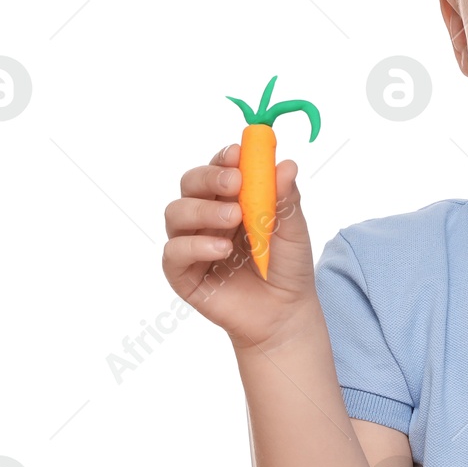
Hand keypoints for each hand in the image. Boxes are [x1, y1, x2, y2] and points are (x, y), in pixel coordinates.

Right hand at [161, 143, 319, 352]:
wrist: (285, 313)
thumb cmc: (287, 267)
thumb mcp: (293, 230)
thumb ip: (286, 199)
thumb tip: (286, 164)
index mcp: (230, 198)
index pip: (218, 169)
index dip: (224, 158)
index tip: (239, 153)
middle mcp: (205, 216)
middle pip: (190, 184)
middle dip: (210, 178)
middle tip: (235, 183)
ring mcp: (190, 243)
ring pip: (176, 213)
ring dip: (204, 210)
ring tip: (235, 219)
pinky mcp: (182, 274)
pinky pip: (174, 252)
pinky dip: (196, 246)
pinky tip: (222, 249)